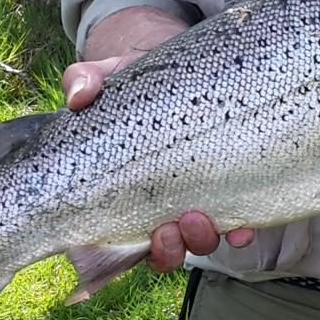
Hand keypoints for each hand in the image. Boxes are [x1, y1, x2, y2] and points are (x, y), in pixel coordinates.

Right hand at [62, 51, 254, 270]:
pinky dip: (239, 230)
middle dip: (167, 250)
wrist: (181, 68)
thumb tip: (78, 97)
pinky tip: (242, 228)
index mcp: (130, 189)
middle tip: (166, 230)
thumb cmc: (140, 81)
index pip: (123, 236)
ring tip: (198, 218)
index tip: (136, 236)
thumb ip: (85, 80)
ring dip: (200, 240)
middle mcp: (164, 202)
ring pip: (199, 241)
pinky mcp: (229, 186)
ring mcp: (198, 197)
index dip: (128, 248)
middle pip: (165, 248)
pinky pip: (236, 220)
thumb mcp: (110, 74)